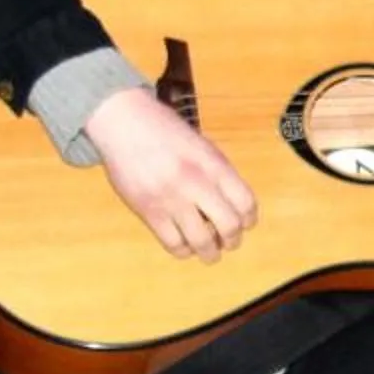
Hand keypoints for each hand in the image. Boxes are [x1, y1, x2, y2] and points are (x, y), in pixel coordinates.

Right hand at [82, 87, 257, 262]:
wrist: (123, 121)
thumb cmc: (163, 130)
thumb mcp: (202, 145)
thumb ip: (219, 173)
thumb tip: (234, 206)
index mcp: (214, 164)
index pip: (245, 203)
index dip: (249, 219)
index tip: (245, 224)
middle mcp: (196, 183)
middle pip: (229, 226)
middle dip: (232, 240)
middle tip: (228, 242)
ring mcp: (171, 199)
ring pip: (202, 241)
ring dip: (210, 252)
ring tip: (209, 252)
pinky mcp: (149, 211)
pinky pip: (173, 243)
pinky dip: (183, 251)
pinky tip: (185, 246)